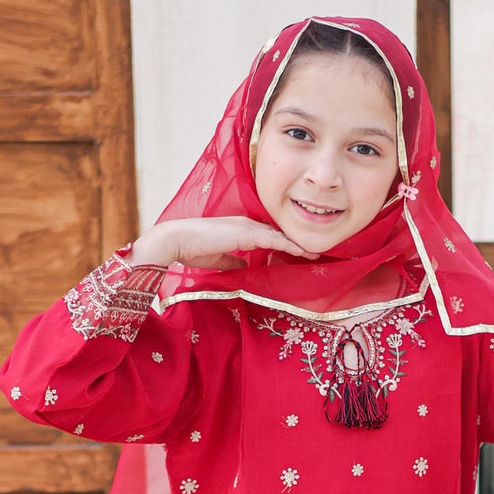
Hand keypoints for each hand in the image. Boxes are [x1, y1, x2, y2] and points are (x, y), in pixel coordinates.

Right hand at [129, 215, 314, 271]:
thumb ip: (233, 262)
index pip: (269, 235)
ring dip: (299, 243)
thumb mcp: (219, 258)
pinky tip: (304, 251)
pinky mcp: (247, 233)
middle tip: (316, 250)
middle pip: (279, 232)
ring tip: (317, 252)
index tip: (301, 253)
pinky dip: (291, 245)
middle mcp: (248, 224)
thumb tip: (246, 270)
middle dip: (297, 241)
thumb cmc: (192, 249)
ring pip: (281, 234)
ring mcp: (248, 226)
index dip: (286, 243)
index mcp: (241, 229)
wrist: (176, 240)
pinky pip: (275, 239)